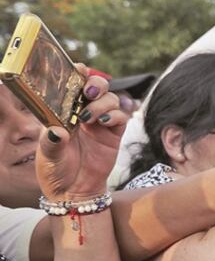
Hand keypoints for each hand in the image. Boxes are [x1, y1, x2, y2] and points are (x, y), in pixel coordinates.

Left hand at [36, 68, 131, 200]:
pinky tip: (102, 123)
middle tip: (88, 92)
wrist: (75, 191)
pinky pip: (120, 116)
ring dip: (102, 102)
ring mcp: (99, 122)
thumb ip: (52, 142)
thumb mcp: (47, 156)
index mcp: (62, 112)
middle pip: (95, 86)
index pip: (70, 85)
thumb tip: (59, 131)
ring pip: (109, 98)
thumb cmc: (56, 171)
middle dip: (95, 83)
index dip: (76, 74)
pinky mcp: (113, 134)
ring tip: (90, 117)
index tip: (78, 69)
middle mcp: (82, 113)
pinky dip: (114, 115)